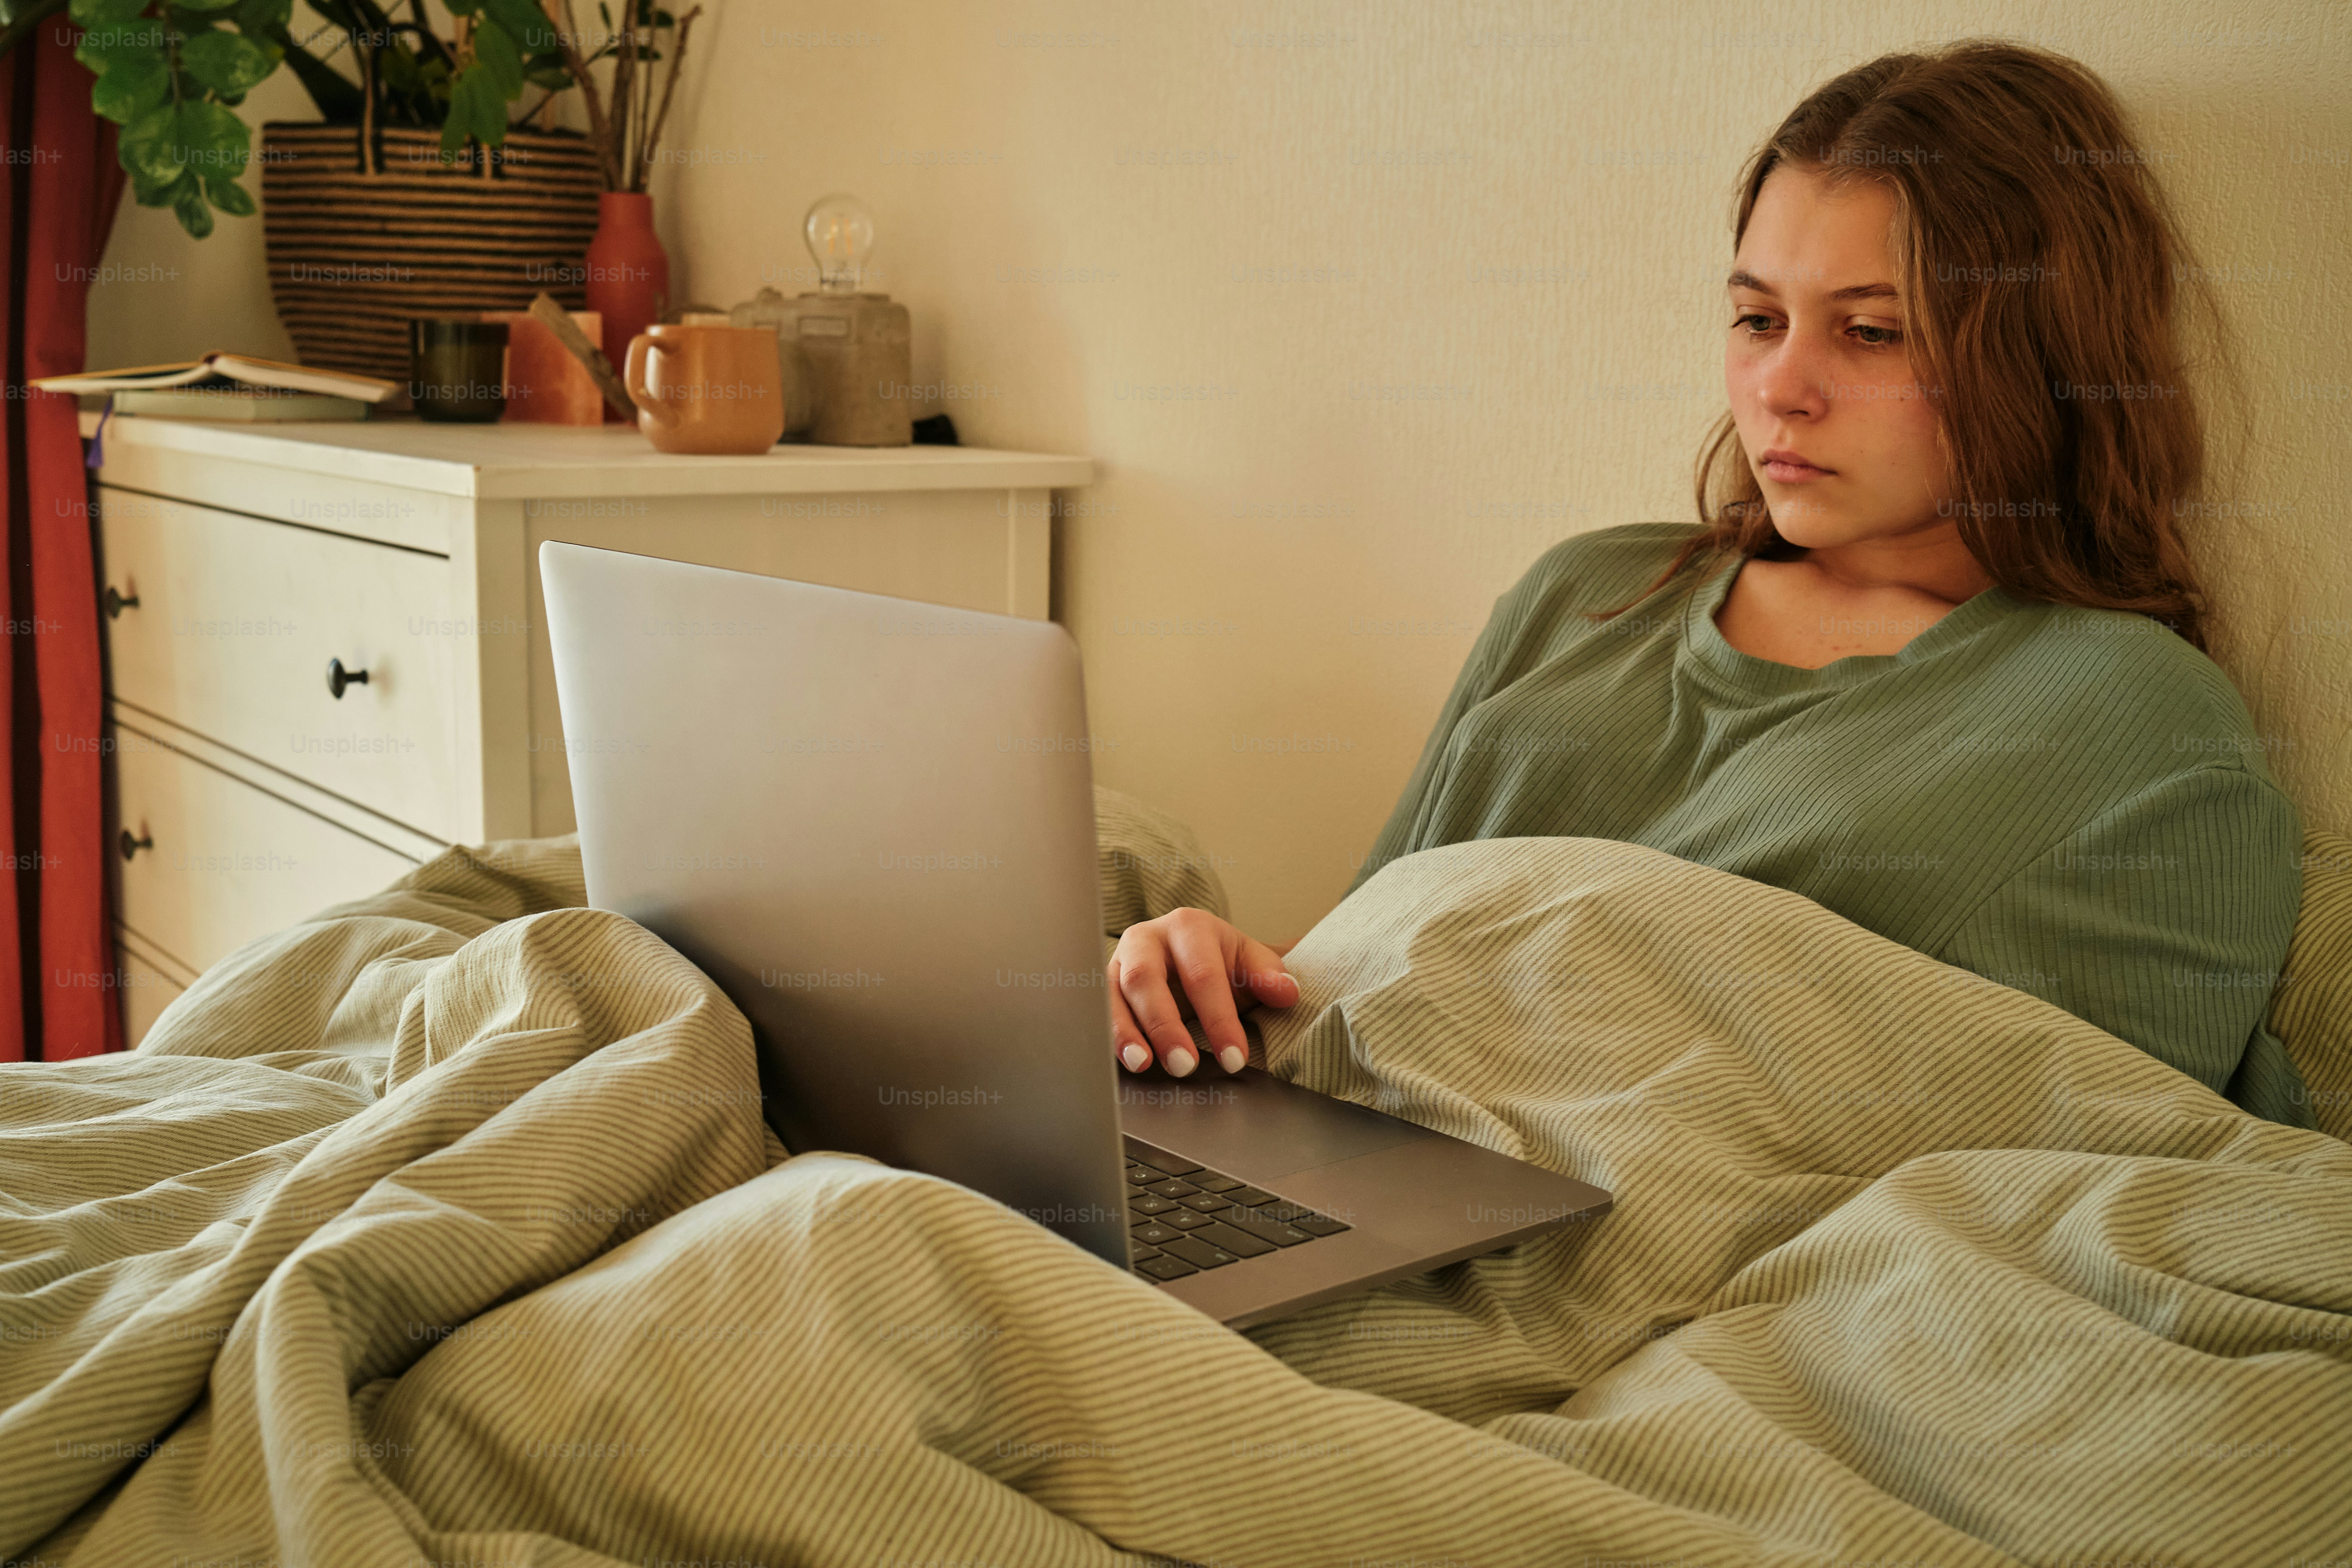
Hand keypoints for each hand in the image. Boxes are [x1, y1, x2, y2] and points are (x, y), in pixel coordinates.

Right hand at [1108, 907, 1299, 1076]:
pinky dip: (1108, 1037)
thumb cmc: (1220, 960)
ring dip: (1125, 1032)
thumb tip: (1287, 992)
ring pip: (1112, 994)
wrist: (1190, 953)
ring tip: (1142, 1065)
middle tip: (1184, 1065)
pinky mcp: (1101, 987)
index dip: (1219, 1018)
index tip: (1234, 1058)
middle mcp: (1146, 939)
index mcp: (1188, 927)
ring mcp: (1119, 962)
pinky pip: (1097, 1011)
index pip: (1202, 974)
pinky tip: (1121, 1062)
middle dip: (1164, 1024)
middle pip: (1147, 978)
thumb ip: (1268, 975)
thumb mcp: (1250, 960)